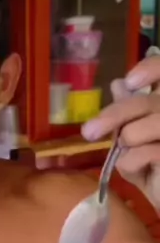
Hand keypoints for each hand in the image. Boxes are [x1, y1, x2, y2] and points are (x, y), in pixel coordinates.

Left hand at [82, 55, 159, 209]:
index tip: (129, 81)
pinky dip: (133, 161)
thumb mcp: (136, 142)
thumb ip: (130, 115)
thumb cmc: (155, 173)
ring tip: (128, 154)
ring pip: (149, 124)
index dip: (151, 69)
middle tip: (89, 132)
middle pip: (146, 102)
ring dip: (129, 140)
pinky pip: (149, 151)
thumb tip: (118, 83)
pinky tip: (137, 170)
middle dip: (115, 115)